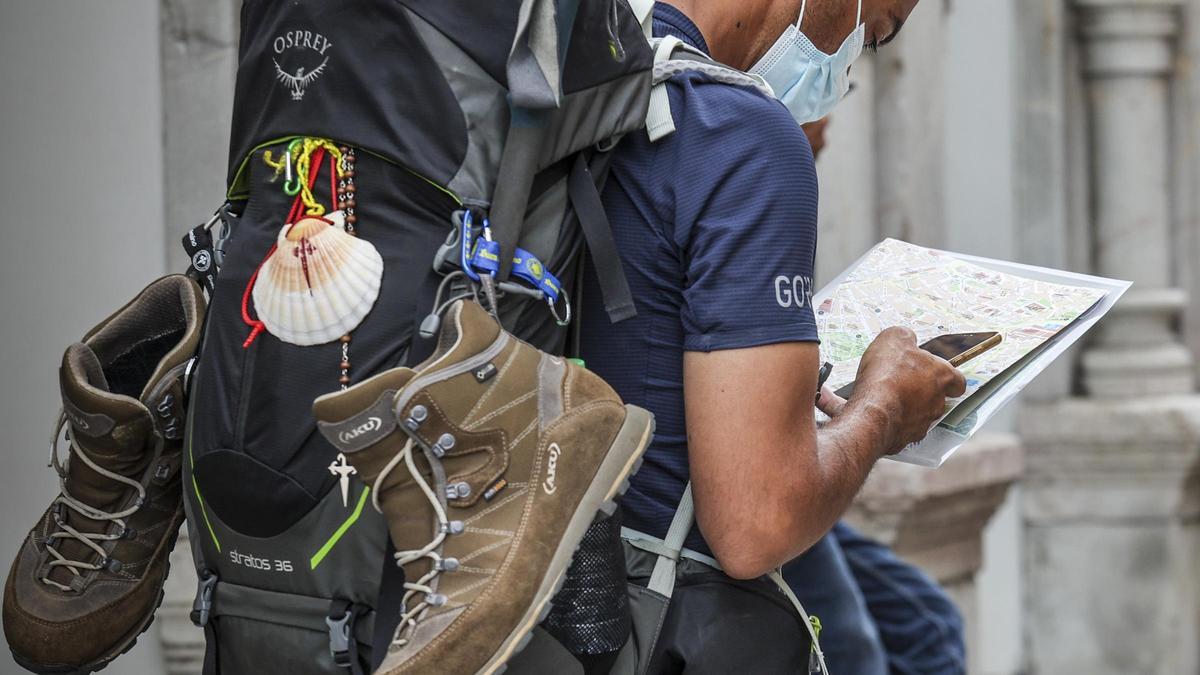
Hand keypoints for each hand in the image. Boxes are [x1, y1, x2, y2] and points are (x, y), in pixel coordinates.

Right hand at [850, 327, 966, 453]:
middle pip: (934, 397)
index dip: (947, 377)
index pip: (957, 380)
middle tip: (899, 381)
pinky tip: (858, 408)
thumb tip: (906, 337)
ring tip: (874, 394)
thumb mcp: (895, 337)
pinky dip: (878, 417)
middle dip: (918, 390)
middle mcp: (935, 402)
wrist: (873, 413)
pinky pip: (893, 426)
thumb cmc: (887, 375)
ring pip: (914, 414)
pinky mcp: (902, 439)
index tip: (936, 373)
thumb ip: (904, 336)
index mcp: (940, 377)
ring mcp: (920, 424)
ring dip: (899, 404)